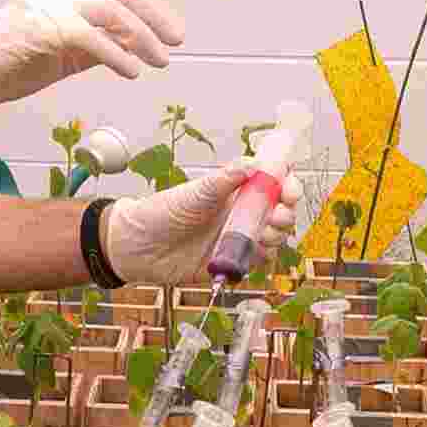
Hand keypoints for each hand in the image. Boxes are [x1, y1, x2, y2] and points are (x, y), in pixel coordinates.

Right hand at [0, 0, 183, 128]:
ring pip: (107, 10)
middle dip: (151, 14)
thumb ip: (93, 45)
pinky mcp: (39, 28)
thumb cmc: (5, 68)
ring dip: (140, 36)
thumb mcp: (60, 55)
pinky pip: (89, 36)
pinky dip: (115, 54)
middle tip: (177, 39)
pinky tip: (132, 71)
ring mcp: (45, 4)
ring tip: (161, 60)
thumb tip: (131, 47)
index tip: (165, 8)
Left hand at [104, 158, 302, 285]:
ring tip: (265, 234)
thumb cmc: (161, 213)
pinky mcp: (230, 263)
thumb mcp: (194, 192)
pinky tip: (255, 253)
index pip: (272, 183)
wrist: (138, 247)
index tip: (289, 190)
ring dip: (278, 235)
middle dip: (285, 212)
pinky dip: (262, 257)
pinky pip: (257, 261)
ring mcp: (236, 238)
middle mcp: (239, 213)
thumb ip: (223, 180)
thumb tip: (252, 164)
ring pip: (273, 236)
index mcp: (234, 190)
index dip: (287, 184)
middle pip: (279, 211)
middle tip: (276, 216)